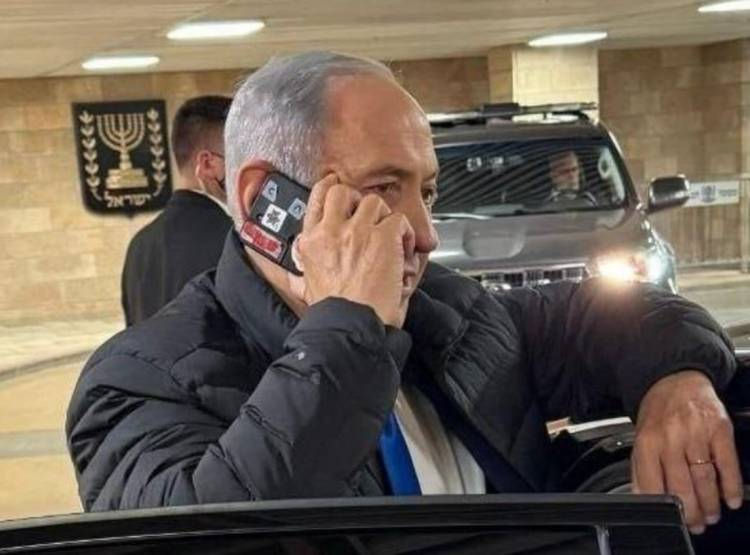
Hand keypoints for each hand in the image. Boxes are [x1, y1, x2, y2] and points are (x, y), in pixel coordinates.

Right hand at [294, 174, 414, 326]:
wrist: (352, 325)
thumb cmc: (335, 313)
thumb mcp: (306, 291)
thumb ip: (298, 278)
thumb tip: (288, 278)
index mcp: (312, 242)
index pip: (315, 200)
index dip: (328, 187)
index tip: (334, 183)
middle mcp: (331, 232)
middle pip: (342, 191)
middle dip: (357, 198)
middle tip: (369, 213)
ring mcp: (358, 232)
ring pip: (374, 202)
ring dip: (384, 217)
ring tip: (389, 237)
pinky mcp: (383, 238)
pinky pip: (398, 220)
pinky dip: (405, 233)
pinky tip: (403, 250)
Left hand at [632, 370, 742, 533]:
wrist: (675, 379)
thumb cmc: (658, 412)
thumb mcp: (641, 436)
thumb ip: (641, 466)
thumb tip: (642, 496)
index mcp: (647, 442)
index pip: (654, 484)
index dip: (666, 509)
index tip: (674, 521)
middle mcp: (670, 438)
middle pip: (682, 487)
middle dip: (691, 512)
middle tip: (697, 524)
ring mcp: (696, 433)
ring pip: (704, 479)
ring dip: (710, 503)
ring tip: (711, 515)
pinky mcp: (718, 429)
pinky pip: (727, 463)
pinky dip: (730, 485)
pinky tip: (730, 498)